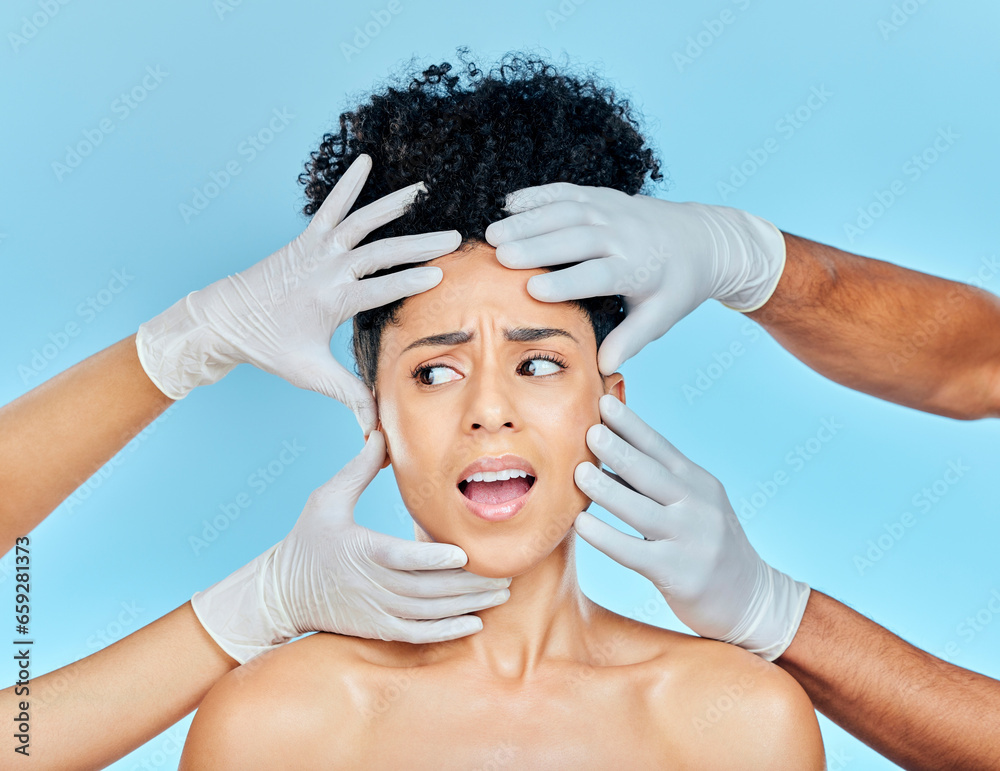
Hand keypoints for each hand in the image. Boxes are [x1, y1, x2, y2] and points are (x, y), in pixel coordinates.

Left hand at [137, 154, 458, 432]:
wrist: (224, 318)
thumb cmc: (268, 346)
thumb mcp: (309, 373)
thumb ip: (346, 394)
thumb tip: (373, 427)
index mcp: (331, 300)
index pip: (380, 289)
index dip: (410, 283)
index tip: (443, 276)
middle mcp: (326, 269)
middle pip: (381, 252)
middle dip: (419, 245)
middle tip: (454, 239)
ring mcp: (316, 249)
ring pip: (361, 222)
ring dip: (392, 205)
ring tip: (422, 189)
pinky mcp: (306, 239)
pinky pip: (331, 207)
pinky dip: (348, 183)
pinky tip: (365, 160)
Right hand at [191, 430, 511, 662]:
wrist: (281, 594)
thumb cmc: (306, 541)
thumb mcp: (326, 499)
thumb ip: (358, 468)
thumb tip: (382, 433)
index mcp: (361, 550)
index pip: (402, 557)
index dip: (433, 559)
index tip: (464, 555)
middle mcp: (372, 584)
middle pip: (427, 588)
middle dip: (470, 584)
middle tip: (506, 572)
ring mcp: (376, 610)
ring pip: (429, 612)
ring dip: (467, 605)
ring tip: (502, 593)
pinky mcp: (377, 628)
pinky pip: (417, 635)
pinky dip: (446, 631)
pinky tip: (474, 623)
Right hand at [484, 184, 784, 374]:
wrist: (702, 239)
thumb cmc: (676, 285)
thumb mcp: (660, 316)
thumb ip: (632, 338)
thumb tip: (604, 366)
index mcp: (637, 267)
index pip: (598, 275)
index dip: (566, 282)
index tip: (533, 291)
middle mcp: (623, 234)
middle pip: (576, 237)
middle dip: (537, 246)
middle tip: (500, 256)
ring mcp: (612, 210)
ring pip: (567, 210)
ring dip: (528, 220)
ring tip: (493, 234)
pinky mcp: (603, 197)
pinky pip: (568, 191)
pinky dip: (538, 195)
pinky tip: (508, 204)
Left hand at [572, 395, 808, 660]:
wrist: (751, 600)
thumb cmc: (707, 546)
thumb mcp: (694, 505)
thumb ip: (657, 482)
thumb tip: (604, 455)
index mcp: (699, 483)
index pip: (661, 447)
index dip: (632, 425)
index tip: (604, 402)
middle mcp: (698, 506)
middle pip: (652, 472)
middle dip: (619, 449)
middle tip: (589, 429)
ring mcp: (690, 540)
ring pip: (641, 509)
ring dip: (607, 489)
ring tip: (578, 472)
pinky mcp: (678, 573)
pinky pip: (634, 552)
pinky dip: (606, 537)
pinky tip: (582, 524)